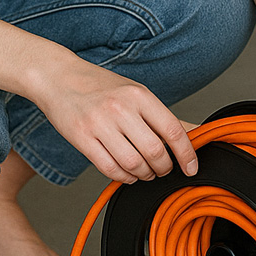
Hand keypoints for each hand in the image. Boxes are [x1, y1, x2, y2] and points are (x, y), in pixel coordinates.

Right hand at [37, 59, 197, 184]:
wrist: (58, 77)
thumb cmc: (100, 86)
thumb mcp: (135, 93)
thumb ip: (162, 116)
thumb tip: (197, 133)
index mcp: (139, 95)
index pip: (172, 130)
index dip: (186, 154)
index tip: (191, 167)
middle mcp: (120, 108)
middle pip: (155, 151)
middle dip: (163, 168)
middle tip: (162, 169)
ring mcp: (99, 123)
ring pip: (134, 164)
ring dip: (144, 175)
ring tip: (144, 172)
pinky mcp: (81, 138)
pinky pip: (109, 169)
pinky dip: (123, 177)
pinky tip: (126, 173)